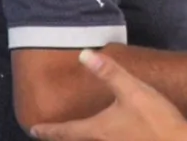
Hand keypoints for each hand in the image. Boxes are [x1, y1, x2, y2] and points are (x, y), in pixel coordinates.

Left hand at [29, 50, 186, 140]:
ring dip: (81, 140)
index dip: (48, 130)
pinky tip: (113, 134)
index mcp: (98, 129)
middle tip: (52, 134)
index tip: (33, 129)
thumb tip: (85, 54)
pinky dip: (102, 139)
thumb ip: (110, 72)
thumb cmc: (153, 118)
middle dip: (63, 138)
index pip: (65, 131)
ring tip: (77, 134)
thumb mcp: (132, 90)